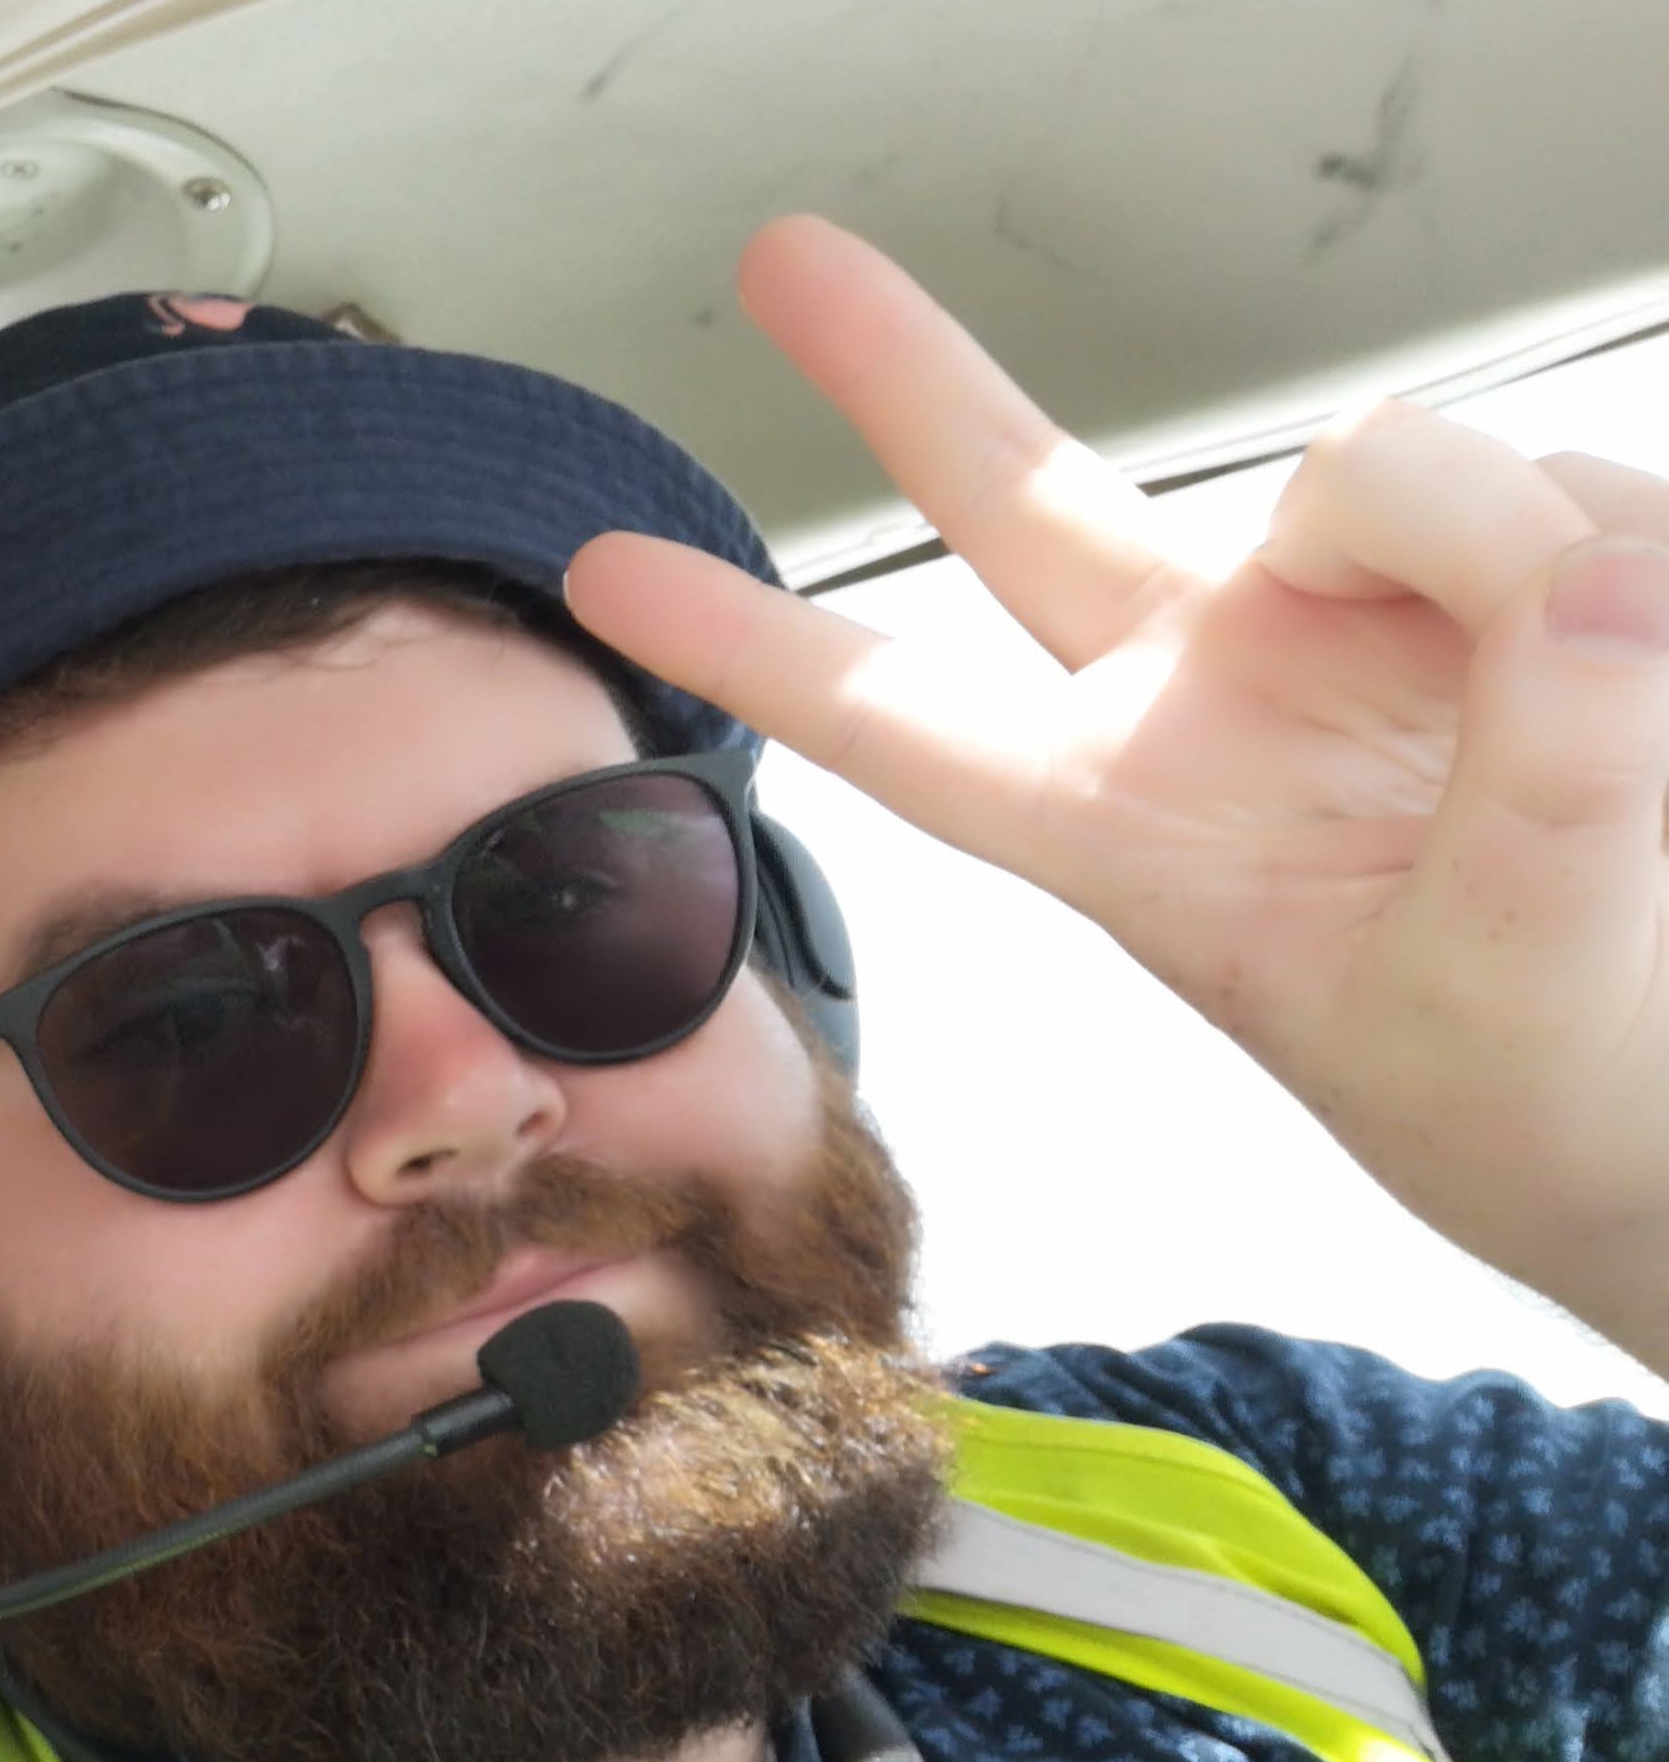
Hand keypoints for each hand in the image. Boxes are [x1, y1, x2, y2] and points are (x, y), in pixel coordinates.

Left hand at [565, 216, 1668, 1366]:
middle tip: (780, 258)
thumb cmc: (1570, 1102)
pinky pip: (1584, 503)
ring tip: (1618, 751)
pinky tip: (1662, 678)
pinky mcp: (1538, 571)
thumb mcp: (1513, 978)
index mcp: (1144, 822)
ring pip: (1410, 479)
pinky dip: (1640, 579)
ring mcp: (1377, 617)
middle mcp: (1228, 688)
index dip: (758, 643)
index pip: (907, 722)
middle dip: (905, 371)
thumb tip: (1571, 583)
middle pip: (1024, 500)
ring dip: (1520, 565)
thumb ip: (1540, 770)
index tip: (601, 574)